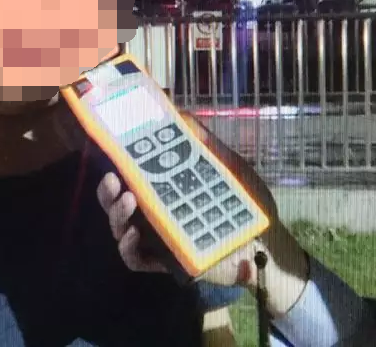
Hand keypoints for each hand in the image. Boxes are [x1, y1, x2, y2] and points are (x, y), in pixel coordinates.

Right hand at [96, 113, 308, 308]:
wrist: (268, 241)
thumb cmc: (248, 203)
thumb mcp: (227, 165)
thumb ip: (204, 142)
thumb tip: (180, 113)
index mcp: (165, 188)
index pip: (131, 175)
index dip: (116, 163)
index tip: (109, 147)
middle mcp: (156, 211)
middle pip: (117, 201)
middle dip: (107, 191)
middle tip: (112, 179)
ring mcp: (157, 238)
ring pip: (120, 227)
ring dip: (117, 214)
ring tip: (127, 200)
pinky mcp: (164, 262)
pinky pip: (134, 259)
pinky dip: (128, 248)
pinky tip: (133, 234)